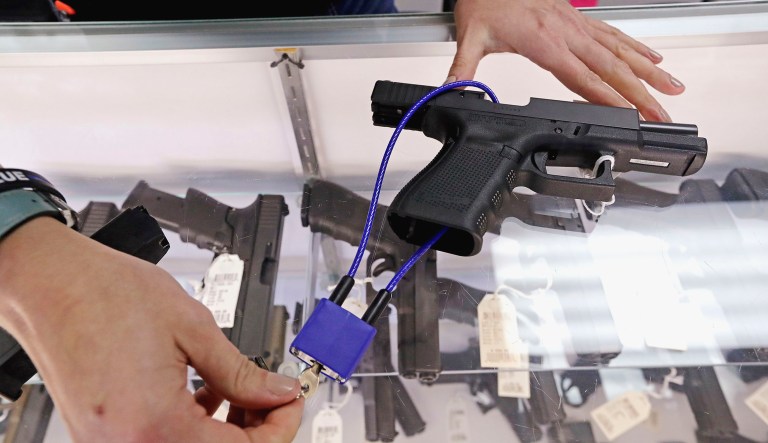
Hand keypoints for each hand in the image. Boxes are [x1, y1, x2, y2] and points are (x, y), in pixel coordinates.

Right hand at [0, 217, 302, 441]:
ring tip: (239, 389)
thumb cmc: (106, 294)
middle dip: (253, 429)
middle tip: (270, 395)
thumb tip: (279, 392)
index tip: (291, 401)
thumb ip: (243, 371)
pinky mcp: (104, 434)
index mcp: (155, 425)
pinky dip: (194, 425)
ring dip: (225, 428)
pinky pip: (163, 441)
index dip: (280, 427)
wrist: (51, 283)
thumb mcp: (194, 328)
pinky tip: (205, 393)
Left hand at [449, 0, 683, 121]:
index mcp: (544, 41)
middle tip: (663, 115)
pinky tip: (652, 58)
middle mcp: (567, 32)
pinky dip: (636, 47)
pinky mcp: (578, 18)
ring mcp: (576, 24)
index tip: (630, 115)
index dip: (607, 98)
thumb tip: (453, 93)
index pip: (582, 77)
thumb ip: (462, 69)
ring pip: (620, 50)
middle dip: (641, 94)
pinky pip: (614, 34)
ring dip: (649, 71)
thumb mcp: (469, 36)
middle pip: (611, 68)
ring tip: (673, 88)